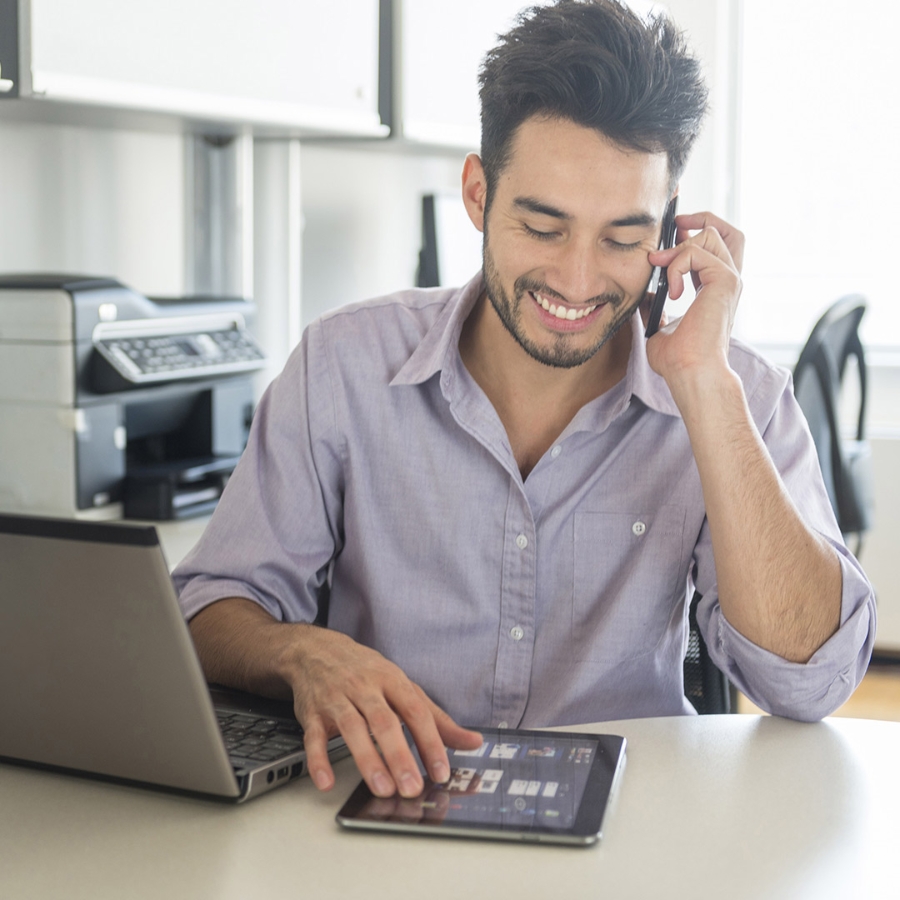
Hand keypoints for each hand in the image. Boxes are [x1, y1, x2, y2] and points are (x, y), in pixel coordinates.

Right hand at [287, 627, 482, 797]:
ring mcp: (337, 699)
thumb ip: (436, 718)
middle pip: (384, 721)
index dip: (429, 741)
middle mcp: (365, 688)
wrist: (317, 650)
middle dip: (399, 756)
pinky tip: (327, 782)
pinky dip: (318, 760)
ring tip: (382, 788)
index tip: (440, 770)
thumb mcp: (404, 687)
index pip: (415, 712)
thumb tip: (472, 741)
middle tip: (411, 786)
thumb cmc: (367, 672)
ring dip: (367, 759)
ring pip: (352, 728)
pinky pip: (314, 737)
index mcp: (392, 681)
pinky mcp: (312, 712)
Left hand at [645, 211, 743, 387]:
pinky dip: (677, 265)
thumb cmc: (677, 360)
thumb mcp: (657, 327)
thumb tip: (643, 294)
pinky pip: (697, 252)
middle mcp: (727, 282)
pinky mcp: (725, 281)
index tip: (670, 233)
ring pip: (712, 234)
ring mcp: (729, 280)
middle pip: (728, 232)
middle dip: (701, 220)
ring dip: (679, 246)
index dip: (693, 234)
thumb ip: (654, 306)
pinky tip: (671, 292)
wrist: (690, 373)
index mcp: (713, 291)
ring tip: (661, 268)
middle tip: (675, 226)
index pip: (713, 249)